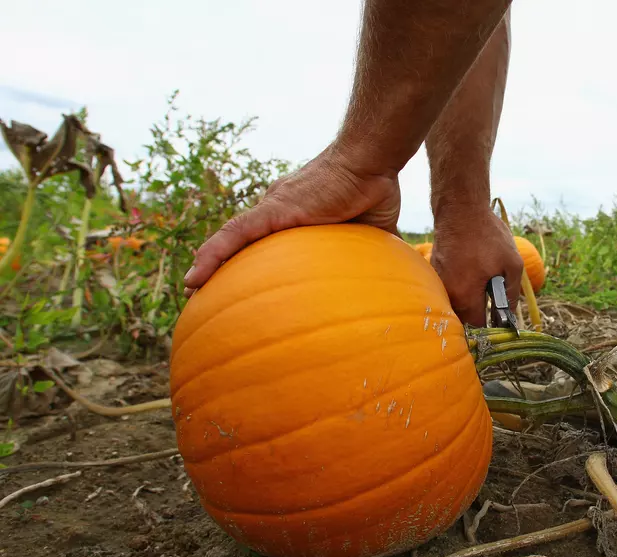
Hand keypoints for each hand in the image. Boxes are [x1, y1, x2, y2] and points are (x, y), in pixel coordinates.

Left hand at [182, 144, 400, 294]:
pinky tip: (193, 279)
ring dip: (208, 265)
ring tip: (190, 292)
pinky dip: (212, 255)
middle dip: (221, 270)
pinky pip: (234, 234)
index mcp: (297, 219)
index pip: (264, 245)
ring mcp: (272, 210)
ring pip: (230, 241)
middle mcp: (277, 213)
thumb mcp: (371, 233)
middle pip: (241, 245)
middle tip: (204, 299)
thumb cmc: (375, 190)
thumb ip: (370, 255)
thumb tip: (392, 280)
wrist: (372, 162)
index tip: (237, 290)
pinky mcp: (273, 210)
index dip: (247, 265)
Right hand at [430, 205, 523, 325]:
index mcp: (465, 295)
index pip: (477, 325)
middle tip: (493, 293)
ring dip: (469, 297)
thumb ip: (512, 294)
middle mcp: (446, 292)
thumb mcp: (512, 264)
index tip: (500, 316)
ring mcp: (438, 281)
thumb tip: (510, 314)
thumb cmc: (488, 236)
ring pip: (456, 301)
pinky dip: (460, 284)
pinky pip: (449, 287)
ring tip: (482, 276)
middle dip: (479, 310)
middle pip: (464, 316)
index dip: (491, 323)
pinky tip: (470, 268)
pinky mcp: (434, 270)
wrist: (461, 209)